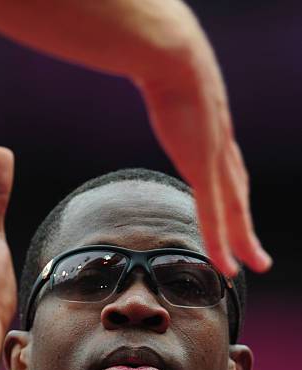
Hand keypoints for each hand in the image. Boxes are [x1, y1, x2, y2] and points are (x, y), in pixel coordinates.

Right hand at [134, 7, 271, 275]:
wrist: (174, 58)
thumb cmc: (168, 66)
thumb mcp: (174, 89)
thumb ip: (172, 101)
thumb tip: (158, 90)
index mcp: (214, 137)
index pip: (231, 181)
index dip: (237, 206)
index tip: (237, 224)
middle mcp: (222, 153)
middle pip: (239, 201)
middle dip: (248, 231)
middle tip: (258, 258)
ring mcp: (216, 163)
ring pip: (235, 213)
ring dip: (243, 242)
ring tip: (252, 265)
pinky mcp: (204, 169)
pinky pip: (214, 216)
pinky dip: (220, 243)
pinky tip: (226, 265)